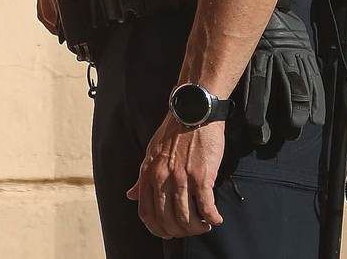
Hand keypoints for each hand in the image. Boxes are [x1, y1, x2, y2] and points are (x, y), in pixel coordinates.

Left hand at [126, 115, 225, 239]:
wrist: (194, 112)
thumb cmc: (174, 132)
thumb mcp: (151, 153)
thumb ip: (141, 177)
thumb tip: (130, 195)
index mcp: (148, 173)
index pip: (146, 213)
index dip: (157, 229)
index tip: (168, 233)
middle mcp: (162, 178)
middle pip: (167, 220)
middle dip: (180, 231)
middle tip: (191, 230)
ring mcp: (181, 178)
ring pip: (186, 217)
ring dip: (197, 227)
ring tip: (205, 225)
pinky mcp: (202, 175)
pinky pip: (206, 206)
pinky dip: (212, 217)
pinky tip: (216, 218)